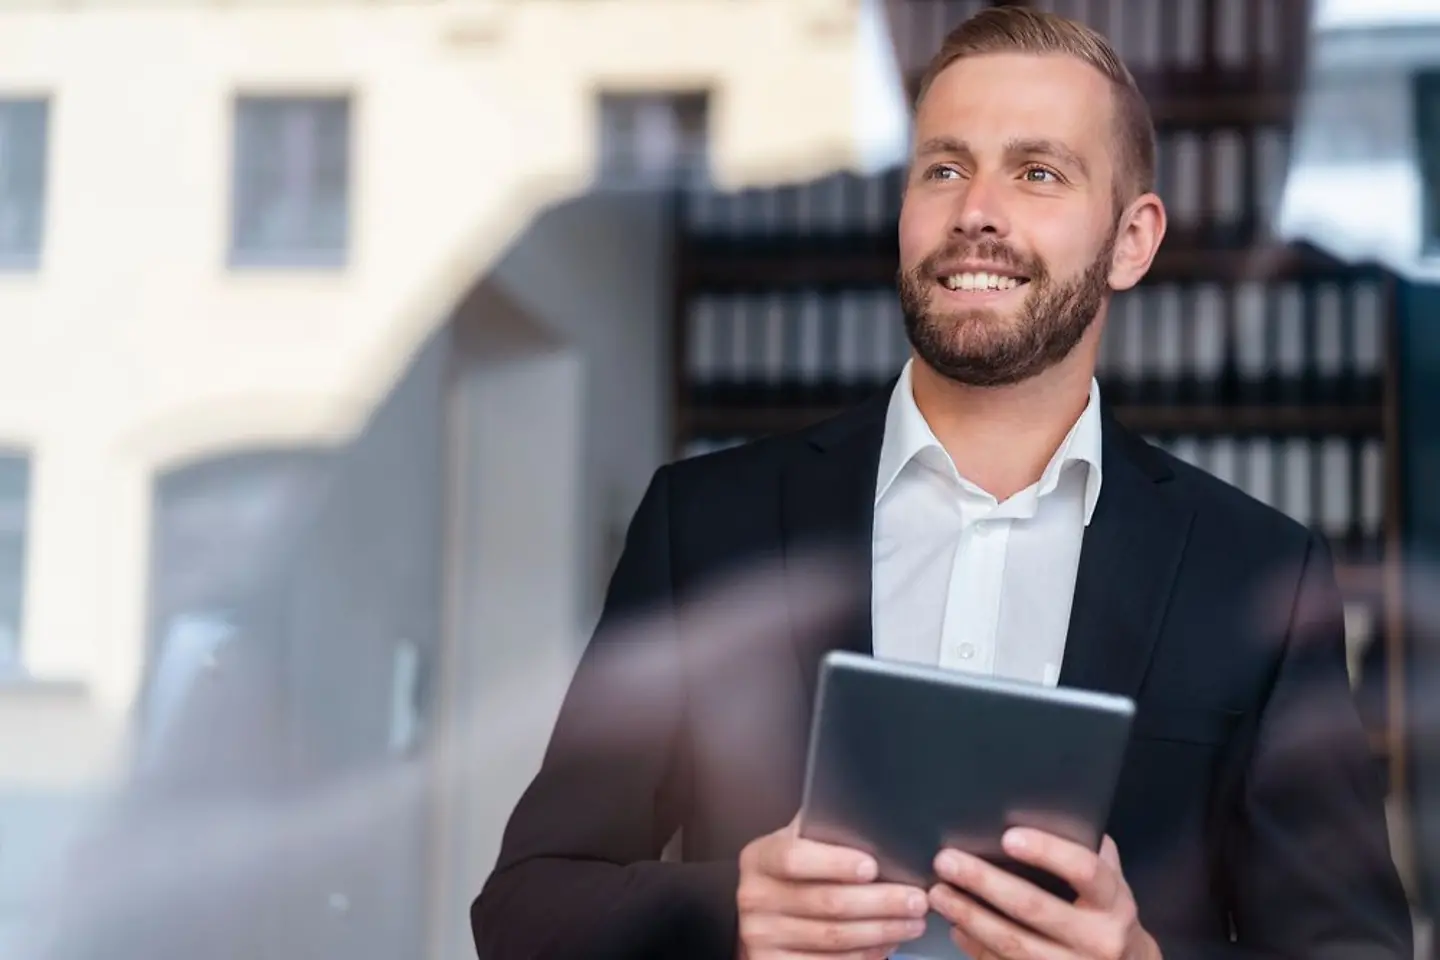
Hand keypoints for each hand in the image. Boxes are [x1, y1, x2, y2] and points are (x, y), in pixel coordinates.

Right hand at [736, 814, 929, 958]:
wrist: (768, 914)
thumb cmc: (796, 872)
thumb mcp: (799, 843)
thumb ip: (824, 830)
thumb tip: (875, 821)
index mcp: (759, 857)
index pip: (794, 858)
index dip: (835, 863)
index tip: (872, 866)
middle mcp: (754, 897)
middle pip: (825, 902)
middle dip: (880, 901)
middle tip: (916, 899)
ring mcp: (761, 936)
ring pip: (834, 937)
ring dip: (882, 931)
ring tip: (913, 921)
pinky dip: (866, 955)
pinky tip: (887, 943)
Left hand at [929, 830, 1160, 959]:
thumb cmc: (1105, 913)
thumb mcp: (1109, 881)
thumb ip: (1086, 848)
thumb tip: (1045, 810)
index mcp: (1113, 903)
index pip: (1083, 870)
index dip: (1046, 851)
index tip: (1008, 836)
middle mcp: (1099, 940)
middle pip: (1034, 908)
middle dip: (985, 882)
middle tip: (948, 861)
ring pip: (1012, 943)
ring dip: (969, 916)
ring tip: (939, 893)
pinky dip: (976, 946)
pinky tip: (955, 927)